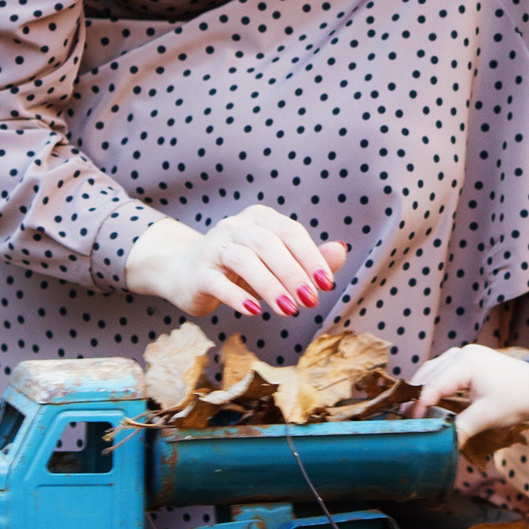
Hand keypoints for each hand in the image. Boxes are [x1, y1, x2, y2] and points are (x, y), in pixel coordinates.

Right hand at [125, 208, 347, 319]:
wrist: (187, 273)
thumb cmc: (240, 269)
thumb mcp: (276, 263)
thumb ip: (308, 258)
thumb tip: (341, 251)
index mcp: (259, 218)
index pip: (290, 232)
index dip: (310, 257)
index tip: (326, 285)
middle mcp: (235, 226)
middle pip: (268, 244)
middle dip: (293, 274)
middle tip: (310, 301)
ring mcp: (214, 247)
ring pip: (244, 260)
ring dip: (270, 286)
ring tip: (289, 310)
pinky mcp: (198, 272)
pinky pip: (218, 281)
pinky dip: (237, 296)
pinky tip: (254, 310)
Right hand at [409, 345, 528, 439]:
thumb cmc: (518, 398)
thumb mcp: (488, 416)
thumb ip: (462, 429)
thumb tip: (441, 446)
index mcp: (465, 363)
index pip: (433, 385)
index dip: (419, 406)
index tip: (412, 425)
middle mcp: (461, 354)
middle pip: (427, 375)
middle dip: (415, 398)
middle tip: (405, 421)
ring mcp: (463, 355)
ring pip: (432, 371)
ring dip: (422, 390)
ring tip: (413, 413)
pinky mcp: (467, 362)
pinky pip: (441, 372)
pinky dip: (433, 386)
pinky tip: (428, 402)